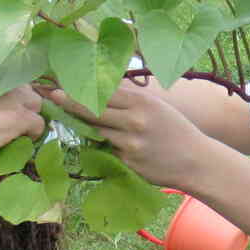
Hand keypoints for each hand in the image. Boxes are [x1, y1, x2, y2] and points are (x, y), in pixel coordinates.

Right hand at [0, 62, 45, 170]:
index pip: (4, 60)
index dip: (6, 78)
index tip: (2, 92)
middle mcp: (0, 74)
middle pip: (23, 83)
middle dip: (19, 97)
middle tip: (6, 113)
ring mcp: (13, 96)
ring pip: (35, 102)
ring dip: (28, 113)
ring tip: (15, 126)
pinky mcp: (20, 117)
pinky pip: (38, 124)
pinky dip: (33, 132)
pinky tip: (21, 138)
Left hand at [45, 75, 213, 191]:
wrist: (195, 161)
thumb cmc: (175, 130)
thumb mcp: (156, 107)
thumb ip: (130, 101)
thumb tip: (101, 91)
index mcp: (142, 103)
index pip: (103, 94)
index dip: (80, 91)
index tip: (61, 88)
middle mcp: (134, 121)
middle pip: (93, 112)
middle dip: (71, 104)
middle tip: (53, 98)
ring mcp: (129, 143)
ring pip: (98, 132)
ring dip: (89, 127)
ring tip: (78, 121)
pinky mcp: (127, 162)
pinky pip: (108, 150)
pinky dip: (106, 146)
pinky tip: (112, 144)